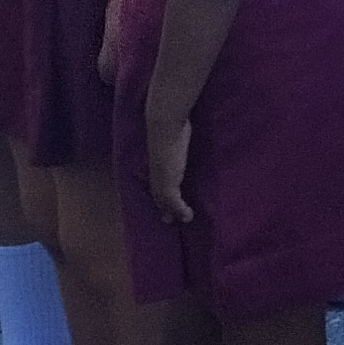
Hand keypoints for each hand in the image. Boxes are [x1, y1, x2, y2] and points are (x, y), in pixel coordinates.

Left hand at [142, 104, 194, 223]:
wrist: (165, 124)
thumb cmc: (171, 124)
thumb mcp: (174, 132)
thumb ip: (176, 135)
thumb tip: (184, 128)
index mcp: (154, 162)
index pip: (156, 182)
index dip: (160, 193)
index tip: (164, 202)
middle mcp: (155, 173)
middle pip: (157, 196)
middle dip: (163, 207)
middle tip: (168, 219)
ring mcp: (160, 180)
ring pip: (164, 202)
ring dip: (173, 212)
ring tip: (183, 220)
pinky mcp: (167, 184)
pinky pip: (173, 203)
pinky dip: (180, 211)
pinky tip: (189, 216)